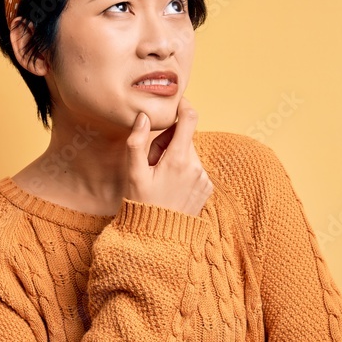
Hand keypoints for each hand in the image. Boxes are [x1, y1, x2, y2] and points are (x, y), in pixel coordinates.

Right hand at [126, 95, 212, 217]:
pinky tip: (172, 187)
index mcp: (178, 159)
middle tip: (152, 160)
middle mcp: (196, 166)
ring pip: (189, 153)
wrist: (159, 237)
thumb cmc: (142, 203)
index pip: (189, 119)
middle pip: (185, 137)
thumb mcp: (133, 173)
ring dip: (175, 157)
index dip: (183, 106)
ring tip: (160, 178)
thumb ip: (137, 142)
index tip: (175, 104)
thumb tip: (143, 116)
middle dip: (168, 141)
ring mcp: (204, 178)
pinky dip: (184, 170)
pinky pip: (195, 168)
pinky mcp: (207, 188)